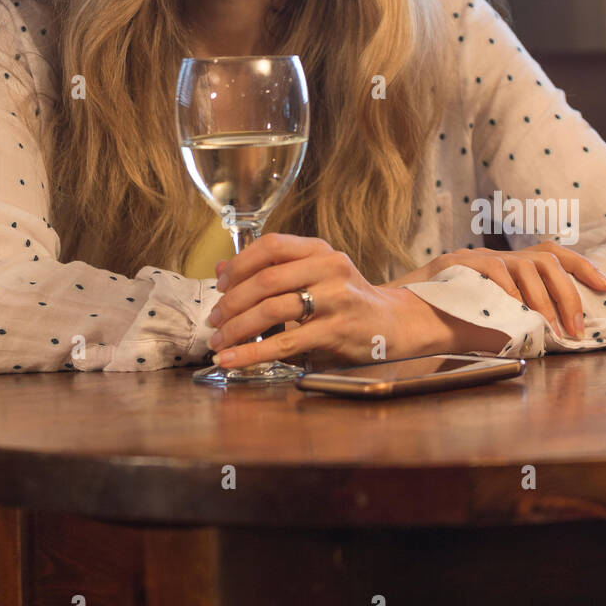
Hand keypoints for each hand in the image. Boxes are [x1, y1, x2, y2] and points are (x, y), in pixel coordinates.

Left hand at [208, 232, 448, 368]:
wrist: (391, 323)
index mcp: (319, 250)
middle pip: (267, 280)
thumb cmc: (345, 298)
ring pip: (273, 309)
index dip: (240, 264)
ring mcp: (335, 299)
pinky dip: (253, 352)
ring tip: (219, 343)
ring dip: (238, 328)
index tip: (220, 284)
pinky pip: (286, 342)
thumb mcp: (313, 274)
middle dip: (232, 302)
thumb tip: (222, 268)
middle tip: (213, 321)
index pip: (272, 246)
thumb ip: (272, 269)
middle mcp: (328, 268)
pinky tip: (234, 360)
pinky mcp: (336, 331)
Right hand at [384, 238, 605, 338]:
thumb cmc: (444, 327)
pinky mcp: (454, 262)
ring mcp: (474, 258)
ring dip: (543, 300)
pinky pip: (492, 268)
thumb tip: (556, 334)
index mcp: (506, 269)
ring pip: (524, 265)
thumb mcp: (493, 326)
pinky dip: (509, 290)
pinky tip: (514, 311)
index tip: (605, 286)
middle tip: (574, 328)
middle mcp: (494, 258)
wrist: (400, 321)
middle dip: (568, 294)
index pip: (551, 255)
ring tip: (547, 328)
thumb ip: (520, 323)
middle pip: (546, 258)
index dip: (582, 267)